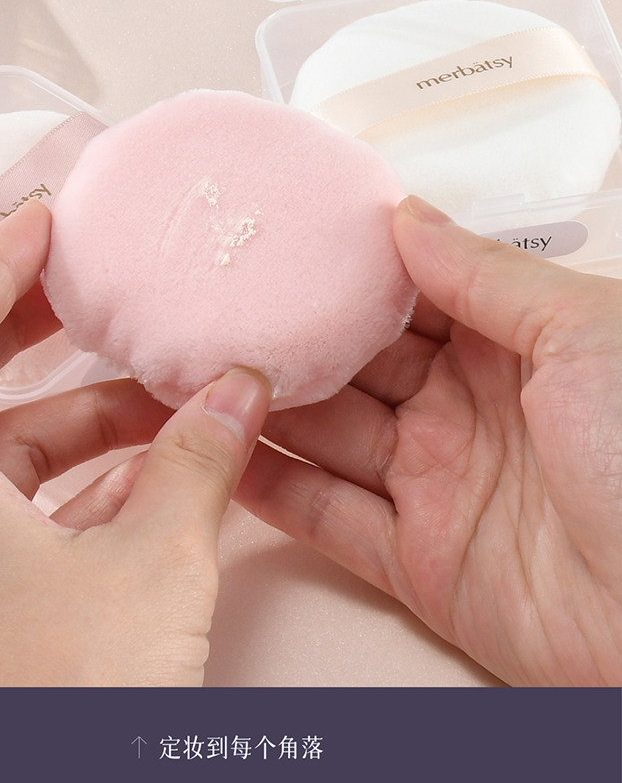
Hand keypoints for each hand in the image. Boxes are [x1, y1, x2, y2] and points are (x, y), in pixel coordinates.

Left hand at [0, 201, 270, 685]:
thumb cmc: (57, 712)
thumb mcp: (150, 566)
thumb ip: (197, 463)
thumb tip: (237, 391)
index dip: (2, 258)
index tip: (50, 219)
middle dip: (47, 337)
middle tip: (106, 298)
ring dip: (85, 424)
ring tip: (169, 405)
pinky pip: (8, 508)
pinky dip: (73, 483)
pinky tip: (150, 477)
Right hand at [238, 195, 621, 685]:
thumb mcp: (585, 331)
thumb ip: (486, 276)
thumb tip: (408, 219)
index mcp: (510, 353)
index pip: (407, 302)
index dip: (347, 278)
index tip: (283, 250)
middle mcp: (465, 416)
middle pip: (354, 370)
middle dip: (291, 342)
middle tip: (221, 312)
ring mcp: (435, 489)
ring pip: (329, 439)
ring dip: (267, 410)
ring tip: (199, 373)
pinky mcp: (415, 563)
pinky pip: (328, 519)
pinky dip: (274, 491)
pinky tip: (223, 457)